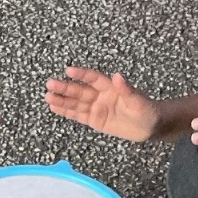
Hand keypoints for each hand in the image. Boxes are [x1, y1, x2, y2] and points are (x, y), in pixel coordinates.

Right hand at [44, 66, 160, 141]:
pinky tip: (54, 107)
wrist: (150, 126)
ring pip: (76, 103)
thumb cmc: (147, 111)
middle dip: (65, 88)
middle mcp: (101, 96)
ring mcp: (97, 108)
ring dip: (62, 100)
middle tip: (50, 84)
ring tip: (47, 96)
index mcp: (111, 88)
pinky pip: (78, 115)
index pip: (93, 79)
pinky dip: (66, 111)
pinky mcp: (95, 120)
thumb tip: (117, 77)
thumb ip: (128, 90)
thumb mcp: (139, 102)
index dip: (82, 75)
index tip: (69, 71)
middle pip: (80, 90)